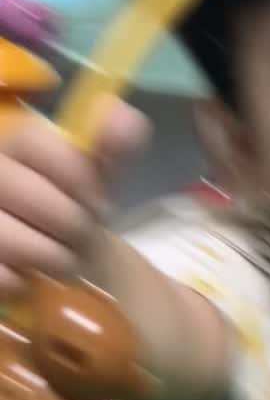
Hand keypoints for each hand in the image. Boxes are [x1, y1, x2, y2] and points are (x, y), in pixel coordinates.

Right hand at [0, 99, 148, 295]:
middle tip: (81, 236)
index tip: (96, 198)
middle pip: (21, 189)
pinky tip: (32, 278)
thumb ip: (114, 149)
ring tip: (62, 261)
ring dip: (52, 257)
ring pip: (7, 236)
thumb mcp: (97, 181)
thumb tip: (126, 118)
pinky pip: (0, 274)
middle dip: (68, 221)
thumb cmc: (73, 214)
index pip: (32, 138)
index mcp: (13, 146)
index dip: (74, 173)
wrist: (64, 263)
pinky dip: (22, 281)